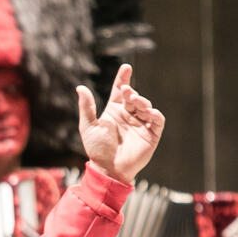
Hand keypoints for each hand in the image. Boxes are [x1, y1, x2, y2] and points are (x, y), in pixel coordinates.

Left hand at [76, 64, 164, 185]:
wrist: (107, 169)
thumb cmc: (97, 149)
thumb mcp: (89, 126)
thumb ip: (86, 107)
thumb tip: (80, 87)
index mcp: (114, 111)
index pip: (120, 91)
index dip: (123, 78)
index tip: (126, 67)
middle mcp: (129, 115)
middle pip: (134, 97)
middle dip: (131, 92)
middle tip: (126, 91)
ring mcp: (140, 124)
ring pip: (146, 107)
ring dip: (142, 101)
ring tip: (134, 100)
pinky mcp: (151, 135)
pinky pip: (157, 121)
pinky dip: (155, 115)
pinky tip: (150, 112)